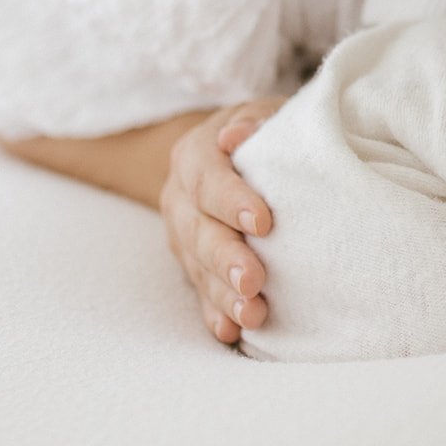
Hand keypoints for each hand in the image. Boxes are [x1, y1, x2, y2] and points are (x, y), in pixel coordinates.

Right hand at [159, 97, 285, 343]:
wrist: (237, 149)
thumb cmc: (264, 131)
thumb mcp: (265, 113)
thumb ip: (255, 121)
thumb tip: (237, 134)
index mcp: (195, 155)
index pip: (208, 178)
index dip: (232, 200)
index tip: (263, 222)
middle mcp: (180, 197)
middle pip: (198, 231)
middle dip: (226, 258)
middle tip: (254, 280)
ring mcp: (183, 234)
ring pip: (198, 267)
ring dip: (223, 294)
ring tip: (252, 315)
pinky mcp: (193, 263)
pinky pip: (200, 292)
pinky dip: (215, 312)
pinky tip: (231, 333)